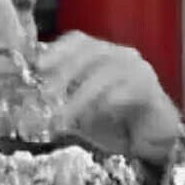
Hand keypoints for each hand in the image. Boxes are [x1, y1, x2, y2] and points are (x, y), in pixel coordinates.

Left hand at [36, 31, 184, 164]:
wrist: (152, 143)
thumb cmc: (117, 125)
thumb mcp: (81, 111)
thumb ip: (62, 102)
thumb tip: (31, 105)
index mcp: (102, 56)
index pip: (78, 41)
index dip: (57, 50)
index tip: (39, 66)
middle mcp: (121, 56)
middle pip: (90, 53)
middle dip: (65, 74)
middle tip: (48, 96)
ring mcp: (138, 70)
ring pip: (106, 73)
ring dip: (81, 97)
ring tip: (65, 118)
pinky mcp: (151, 89)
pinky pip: (126, 91)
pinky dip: (105, 105)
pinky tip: (91, 120)